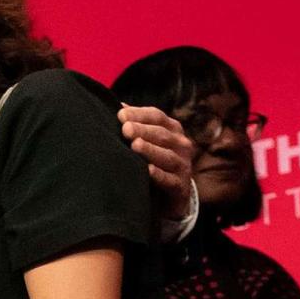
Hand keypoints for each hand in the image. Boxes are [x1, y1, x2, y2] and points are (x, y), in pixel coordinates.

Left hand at [117, 105, 193, 219]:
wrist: (171, 192)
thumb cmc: (153, 157)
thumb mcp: (147, 137)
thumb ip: (134, 122)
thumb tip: (116, 106)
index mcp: (172, 128)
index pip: (156, 116)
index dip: (139, 114)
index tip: (120, 115)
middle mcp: (181, 144)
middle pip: (161, 134)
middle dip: (143, 131)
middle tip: (126, 129)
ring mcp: (183, 165)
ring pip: (167, 156)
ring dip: (150, 150)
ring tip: (135, 145)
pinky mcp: (181, 186)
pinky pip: (171, 180)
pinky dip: (160, 175)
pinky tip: (148, 170)